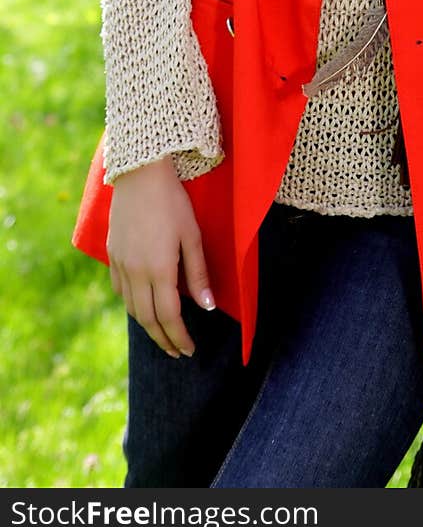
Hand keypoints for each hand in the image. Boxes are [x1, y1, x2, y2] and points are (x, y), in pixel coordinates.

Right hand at [107, 156, 215, 357]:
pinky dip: (132, 305)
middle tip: (176, 352)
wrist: (139, 174)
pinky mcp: (112, 254)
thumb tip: (207, 307)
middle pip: (148, 318)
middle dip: (163, 339)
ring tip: (162, 334)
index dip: (179, 337)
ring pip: (132, 308)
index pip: (169, 316)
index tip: (189, 350)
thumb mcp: (192, 235)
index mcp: (159, 269)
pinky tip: (142, 305)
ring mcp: (120, 264)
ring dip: (147, 325)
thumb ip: (198, 273)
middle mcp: (136, 272)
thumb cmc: (172, 202)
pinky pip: (121, 290)